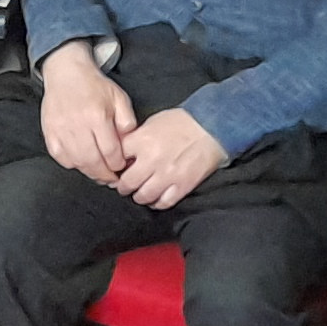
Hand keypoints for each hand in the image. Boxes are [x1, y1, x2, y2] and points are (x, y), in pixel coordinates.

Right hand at [39, 44, 140, 182]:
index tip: (122, 167)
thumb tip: (129, 145)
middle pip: (93, 162)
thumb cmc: (93, 86)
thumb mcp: (119, 98)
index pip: (111, 152)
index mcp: (97, 116)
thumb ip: (128, 122)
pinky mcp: (49, 133)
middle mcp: (77, 125)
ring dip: (90, 172)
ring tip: (99, 173)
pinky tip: (81, 161)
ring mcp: (60, 130)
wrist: (66, 73)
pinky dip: (72, 164)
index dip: (118, 165)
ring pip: (77, 163)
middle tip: (112, 178)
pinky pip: (61, 158)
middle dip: (105, 175)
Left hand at [112, 106, 228, 207]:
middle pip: (127, 182)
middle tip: (124, 186)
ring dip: (138, 196)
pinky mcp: (182, 186)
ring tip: (139, 193)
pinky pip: (164, 202)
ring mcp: (167, 175)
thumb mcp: (152, 123)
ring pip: (143, 196)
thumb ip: (136, 139)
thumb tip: (125, 153)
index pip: (117, 158)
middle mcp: (151, 160)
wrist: (211, 127)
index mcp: (142, 140)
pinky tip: (156, 199)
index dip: (115, 165)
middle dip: (123, 186)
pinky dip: (157, 203)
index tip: (117, 168)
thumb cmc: (182, 122)